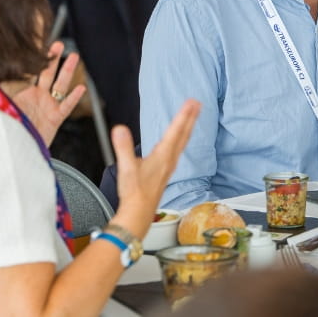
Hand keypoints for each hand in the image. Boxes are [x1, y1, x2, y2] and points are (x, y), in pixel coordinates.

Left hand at [12, 42, 85, 145]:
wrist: (18, 151)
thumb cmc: (11, 130)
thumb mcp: (4, 108)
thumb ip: (2, 93)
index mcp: (24, 92)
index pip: (30, 71)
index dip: (34, 58)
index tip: (37, 43)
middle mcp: (38, 96)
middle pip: (47, 73)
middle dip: (53, 58)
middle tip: (58, 44)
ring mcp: (48, 105)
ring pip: (60, 84)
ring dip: (67, 71)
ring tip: (74, 57)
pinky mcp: (55, 117)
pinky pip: (66, 106)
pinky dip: (73, 98)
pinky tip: (81, 88)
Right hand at [112, 99, 200, 237]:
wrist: (138, 214)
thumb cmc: (134, 193)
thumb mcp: (126, 168)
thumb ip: (123, 147)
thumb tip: (119, 129)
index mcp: (162, 156)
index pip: (175, 130)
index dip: (183, 115)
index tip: (191, 102)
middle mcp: (169, 159)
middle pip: (184, 134)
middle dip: (191, 117)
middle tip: (198, 103)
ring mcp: (169, 166)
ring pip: (183, 141)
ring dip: (188, 126)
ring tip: (193, 116)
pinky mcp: (166, 171)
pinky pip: (178, 149)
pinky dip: (182, 138)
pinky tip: (179, 140)